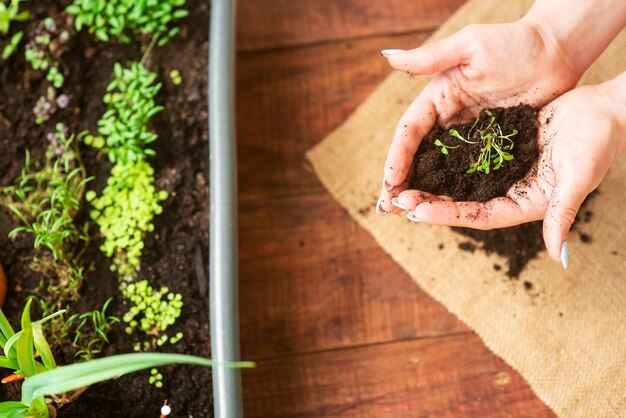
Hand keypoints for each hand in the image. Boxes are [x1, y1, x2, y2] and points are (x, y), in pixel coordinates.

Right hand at [377, 20, 580, 213]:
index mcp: (437, 98)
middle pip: (417, 155)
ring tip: (406, 213)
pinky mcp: (489, 146)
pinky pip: (467, 172)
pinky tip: (443, 208)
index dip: (398, 157)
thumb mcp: (470, 45)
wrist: (556, 51)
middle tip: (386, 207)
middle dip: (400, 182)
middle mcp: (448, 120)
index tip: (390, 181)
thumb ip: (431, 57)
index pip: (410, 131)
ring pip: (439, 168)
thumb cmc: (514, 42)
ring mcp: (468, 136)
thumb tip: (389, 57)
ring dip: (422, 191)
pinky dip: (452, 190)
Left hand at [396, 82, 625, 265]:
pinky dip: (444, 157)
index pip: (478, 215)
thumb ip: (563, 214)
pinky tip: (420, 153)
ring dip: (431, 181)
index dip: (447, 215)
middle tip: (395, 199)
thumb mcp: (578, 178)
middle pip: (462, 202)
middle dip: (429, 202)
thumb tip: (559, 258)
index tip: (416, 212)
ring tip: (399, 182)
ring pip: (459, 180)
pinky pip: (466, 156)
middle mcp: (508, 191)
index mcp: (524, 204)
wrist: (605, 110)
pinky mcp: (498, 149)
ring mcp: (502, 171)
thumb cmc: (598, 143)